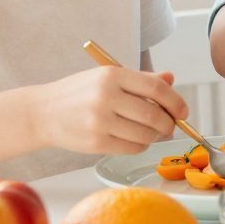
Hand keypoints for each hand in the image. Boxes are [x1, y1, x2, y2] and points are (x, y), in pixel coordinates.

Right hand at [32, 66, 184, 155]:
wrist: (42, 113)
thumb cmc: (79, 93)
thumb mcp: (107, 77)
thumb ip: (140, 79)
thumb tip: (170, 79)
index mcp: (112, 75)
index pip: (156, 89)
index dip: (176, 102)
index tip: (183, 112)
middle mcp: (106, 97)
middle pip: (153, 115)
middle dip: (168, 123)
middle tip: (170, 126)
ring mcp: (99, 121)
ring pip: (145, 134)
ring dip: (155, 136)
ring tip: (151, 132)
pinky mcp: (95, 142)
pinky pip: (132, 147)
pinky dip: (140, 145)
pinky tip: (135, 139)